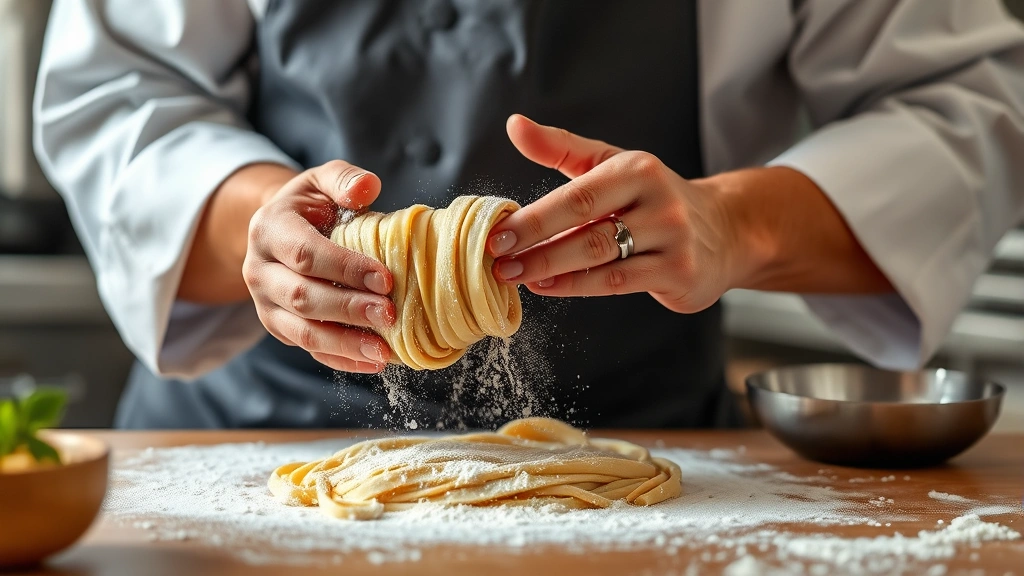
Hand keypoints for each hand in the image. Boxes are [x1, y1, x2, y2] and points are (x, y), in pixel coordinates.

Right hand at [243, 161, 396, 372]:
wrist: (283, 231)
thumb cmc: (312, 205)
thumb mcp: (323, 180)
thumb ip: (344, 179)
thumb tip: (368, 187)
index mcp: (269, 230)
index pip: (305, 254)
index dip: (345, 268)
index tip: (385, 279)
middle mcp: (259, 271)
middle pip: (302, 297)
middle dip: (348, 309)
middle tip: (389, 315)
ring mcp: (265, 304)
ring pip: (301, 331)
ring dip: (345, 343)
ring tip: (384, 351)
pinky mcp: (279, 328)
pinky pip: (308, 348)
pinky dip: (341, 359)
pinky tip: (372, 362)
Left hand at [487, 115, 738, 313]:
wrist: (725, 230)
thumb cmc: (652, 198)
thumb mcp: (611, 164)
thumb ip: (561, 148)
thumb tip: (515, 125)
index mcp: (639, 169)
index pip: (578, 196)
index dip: (534, 218)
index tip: (497, 233)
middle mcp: (660, 202)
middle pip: (586, 228)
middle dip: (536, 247)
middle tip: (496, 261)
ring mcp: (673, 240)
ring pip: (600, 258)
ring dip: (551, 269)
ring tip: (514, 275)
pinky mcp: (680, 273)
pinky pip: (617, 284)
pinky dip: (577, 286)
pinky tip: (547, 285)